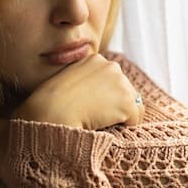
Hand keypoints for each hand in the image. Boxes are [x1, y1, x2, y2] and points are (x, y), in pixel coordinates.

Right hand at [14, 53, 143, 129]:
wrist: (51, 112)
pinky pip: (135, 119)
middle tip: (98, 117)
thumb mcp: (66, 81)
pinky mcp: (126, 102)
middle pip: (126, 89)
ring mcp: (121, 84)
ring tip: (102, 123)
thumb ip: (83, 81)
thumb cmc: (51, 103)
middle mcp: (111, 66)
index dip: (105, 95)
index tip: (92, 105)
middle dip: (116, 104)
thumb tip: (94, 93)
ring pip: (133, 104)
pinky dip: (126, 126)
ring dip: (122, 115)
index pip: (112, 78)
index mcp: (95, 59)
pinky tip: (108, 127)